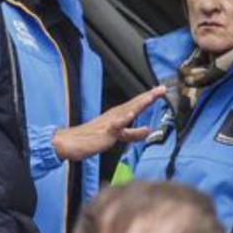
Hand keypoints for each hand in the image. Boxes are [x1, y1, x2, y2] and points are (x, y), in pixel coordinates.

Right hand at [51, 85, 166, 162]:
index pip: (135, 105)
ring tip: (151, 97)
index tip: (160, 90)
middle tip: (162, 89)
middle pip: (134, 104)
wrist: (69, 143)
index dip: (148, 98)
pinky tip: (130, 115)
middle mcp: (114, 116)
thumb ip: (131, 133)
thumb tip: (146, 131)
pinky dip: (122, 120)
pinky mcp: (104, 133)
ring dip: (139, 104)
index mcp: (117, 116)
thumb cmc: (90, 139)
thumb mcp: (116, 136)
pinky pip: (114, 126)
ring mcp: (109, 124)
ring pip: (126, 111)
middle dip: (148, 96)